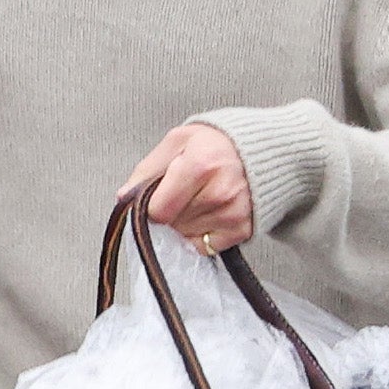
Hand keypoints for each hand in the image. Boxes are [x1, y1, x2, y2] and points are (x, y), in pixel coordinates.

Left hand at [120, 120, 260, 249]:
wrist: (264, 150)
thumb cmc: (217, 144)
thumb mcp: (178, 142)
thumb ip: (147, 169)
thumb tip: (125, 196)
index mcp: (200, 166)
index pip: (158, 211)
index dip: (150, 208)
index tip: (155, 198)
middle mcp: (219, 193)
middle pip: (171, 226)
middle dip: (168, 213)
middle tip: (182, 193)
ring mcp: (232, 214)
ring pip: (184, 237)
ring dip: (183, 224)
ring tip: (198, 199)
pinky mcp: (241, 231)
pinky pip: (203, 247)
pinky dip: (200, 234)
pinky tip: (208, 212)